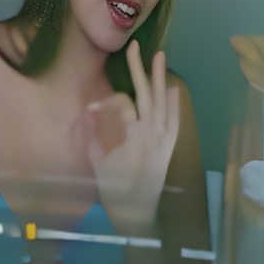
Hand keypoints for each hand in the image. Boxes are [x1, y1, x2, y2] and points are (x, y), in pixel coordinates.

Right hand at [86, 43, 179, 238]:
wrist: (137, 216)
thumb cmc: (115, 192)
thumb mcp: (98, 165)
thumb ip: (94, 136)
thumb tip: (89, 109)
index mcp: (132, 138)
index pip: (124, 104)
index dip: (110, 99)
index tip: (96, 105)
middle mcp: (151, 135)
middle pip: (146, 96)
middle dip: (140, 70)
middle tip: (136, 47)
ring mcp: (162, 141)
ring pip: (162, 104)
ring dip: (160, 79)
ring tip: (160, 57)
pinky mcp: (168, 148)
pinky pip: (173, 122)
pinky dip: (174, 105)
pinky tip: (173, 89)